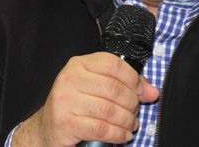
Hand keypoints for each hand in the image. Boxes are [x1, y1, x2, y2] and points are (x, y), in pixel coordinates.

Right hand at [12, 52, 158, 146]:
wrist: (47, 127)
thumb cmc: (75, 105)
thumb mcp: (96, 87)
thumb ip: (124, 85)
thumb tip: (152, 91)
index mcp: (78, 64)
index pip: (112, 64)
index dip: (133, 78)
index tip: (141, 91)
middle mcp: (70, 78)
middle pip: (114, 89)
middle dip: (131, 104)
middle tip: (135, 112)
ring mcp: (65, 100)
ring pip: (110, 110)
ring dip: (127, 121)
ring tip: (131, 125)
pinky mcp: (66, 122)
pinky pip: (102, 128)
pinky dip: (118, 134)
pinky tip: (122, 135)